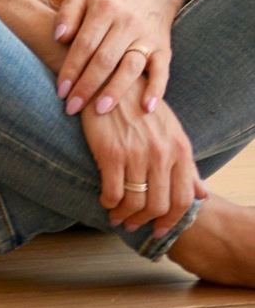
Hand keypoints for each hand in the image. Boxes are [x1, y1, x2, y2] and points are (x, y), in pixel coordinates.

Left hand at [53, 0, 172, 114]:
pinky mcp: (164, 51)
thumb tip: (59, 37)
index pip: (84, 44)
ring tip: (99, 111)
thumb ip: (67, 15)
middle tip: (72, 107)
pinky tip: (146, 109)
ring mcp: (147, 38)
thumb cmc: (106, 3)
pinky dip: (156, 90)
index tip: (60, 91)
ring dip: (115, 91)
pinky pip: (162, 72)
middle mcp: (127, 23)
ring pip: (131, 67)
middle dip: (87, 86)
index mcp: (104, 10)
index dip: (71, 69)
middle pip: (105, 59)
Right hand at [80, 91, 207, 236]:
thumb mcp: (170, 129)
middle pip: (159, 205)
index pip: (183, 199)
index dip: (172, 221)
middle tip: (135, 225)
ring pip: (135, 202)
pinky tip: (105, 200)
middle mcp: (161, 154)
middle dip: (145, 221)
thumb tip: (201, 193)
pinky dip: (109, 203)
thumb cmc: (139, 103)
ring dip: (126, 216)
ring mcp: (136, 154)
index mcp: (179, 149)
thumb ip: (186, 163)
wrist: (108, 78)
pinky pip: (112, 192)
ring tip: (117, 217)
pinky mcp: (110, 152)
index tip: (159, 228)